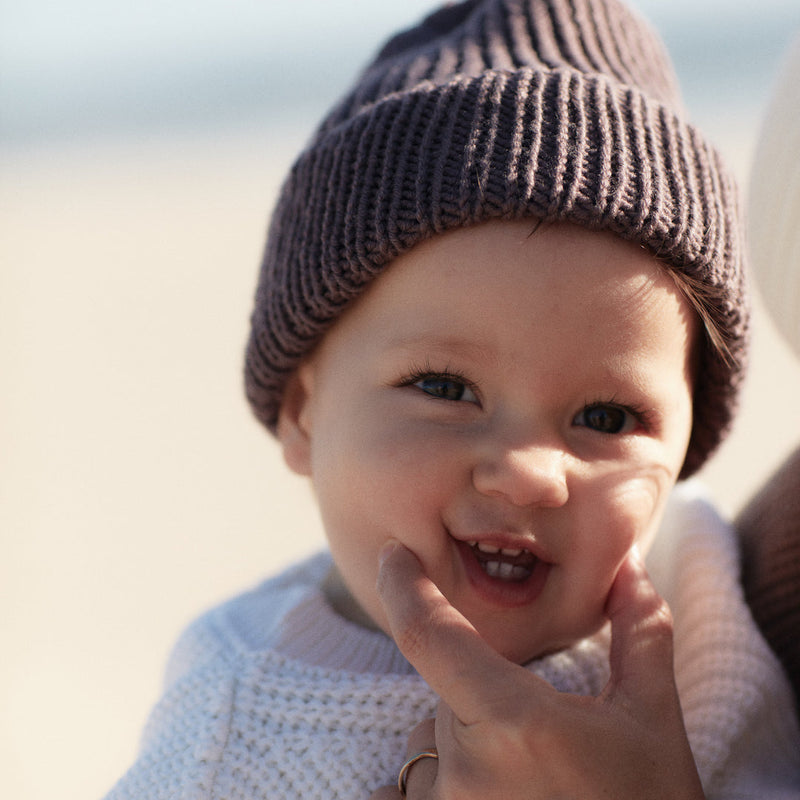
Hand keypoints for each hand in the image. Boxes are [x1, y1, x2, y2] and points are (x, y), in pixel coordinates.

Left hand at [369, 543, 704, 799]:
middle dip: (480, 700)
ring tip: (527, 787)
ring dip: (460, 750)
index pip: (428, 635)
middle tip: (543, 742)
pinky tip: (484, 798)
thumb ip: (639, 633)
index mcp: (514, 722)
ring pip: (426, 750)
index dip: (404, 586)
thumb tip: (631, 567)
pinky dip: (431, 789)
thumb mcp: (653, 721)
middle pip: (443, 699)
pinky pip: (403, 796)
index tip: (394, 556)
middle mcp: (466, 771)